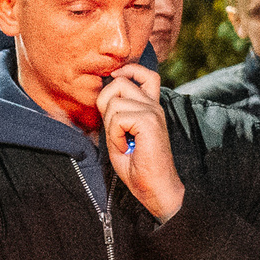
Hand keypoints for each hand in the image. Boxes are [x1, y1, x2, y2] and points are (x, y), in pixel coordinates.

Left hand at [95, 64, 183, 220]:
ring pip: (114, 101)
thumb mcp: (120, 136)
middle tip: (114, 131)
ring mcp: (153, 112)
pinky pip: (117, 118)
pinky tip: (126, 147)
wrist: (155, 188)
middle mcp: (154, 106)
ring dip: (110, 126)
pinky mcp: (149, 121)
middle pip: (119, 82)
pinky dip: (115, 136)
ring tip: (123, 143)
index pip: (145, 74)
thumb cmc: (137, 167)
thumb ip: (115, 115)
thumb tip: (104, 97)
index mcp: (151, 108)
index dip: (127, 71)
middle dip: (105, 104)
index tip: (114, 78)